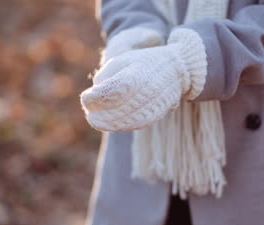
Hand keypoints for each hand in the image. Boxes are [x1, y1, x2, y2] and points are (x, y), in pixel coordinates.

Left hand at [81, 28, 206, 130]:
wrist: (177, 68)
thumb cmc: (146, 61)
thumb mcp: (123, 59)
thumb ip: (107, 74)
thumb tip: (95, 90)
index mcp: (134, 76)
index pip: (108, 92)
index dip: (93, 98)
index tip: (86, 96)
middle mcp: (143, 93)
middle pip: (114, 109)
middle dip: (97, 112)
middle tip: (89, 112)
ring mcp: (151, 105)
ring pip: (124, 121)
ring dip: (107, 123)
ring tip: (95, 120)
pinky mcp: (156, 114)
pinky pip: (136, 124)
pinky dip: (120, 126)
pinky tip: (110, 125)